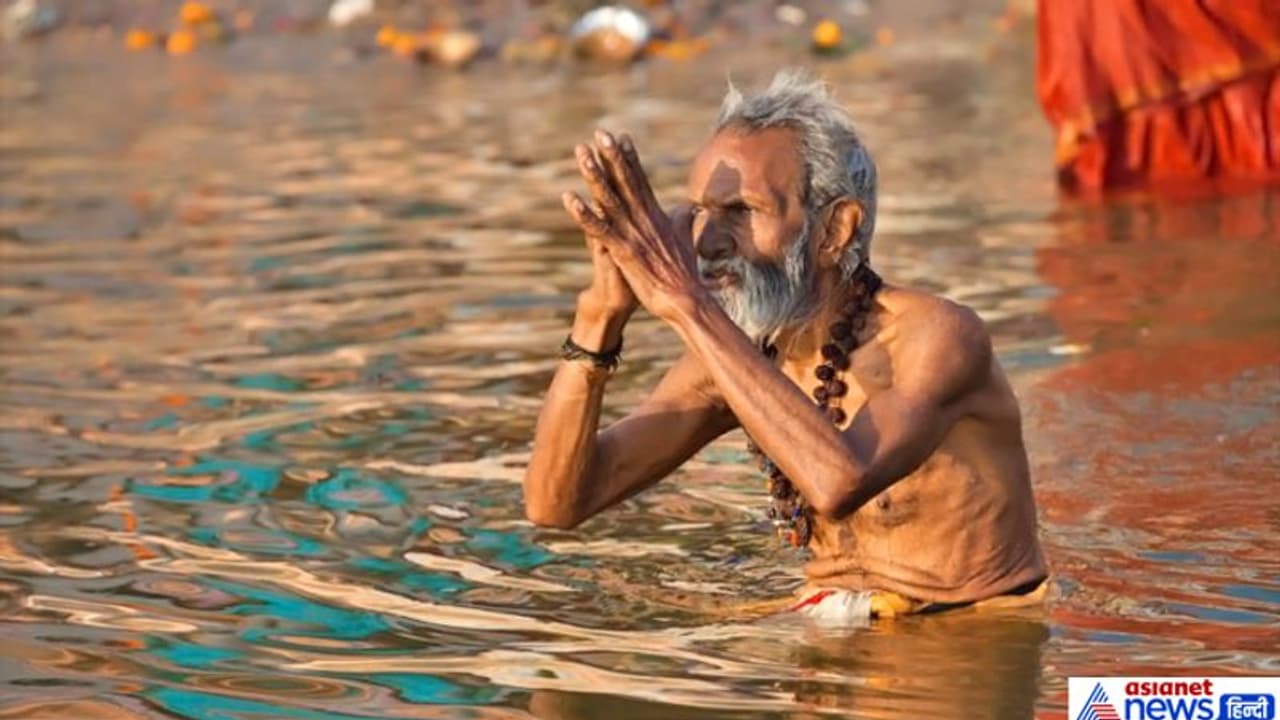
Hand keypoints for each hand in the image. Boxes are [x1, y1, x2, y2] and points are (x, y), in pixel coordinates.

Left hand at [562, 130, 703, 322]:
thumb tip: (692, 206)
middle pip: (625, 181)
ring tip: (582, 154)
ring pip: (610, 199)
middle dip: (612, 156)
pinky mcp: (623, 251)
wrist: (686, 299)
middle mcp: (644, 219)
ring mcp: (633, 234)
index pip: (641, 180)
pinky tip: (569, 199)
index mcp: (657, 215)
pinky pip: (599, 229)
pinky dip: (584, 214)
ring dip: (594, 175)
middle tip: (600, 133)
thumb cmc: (685, 273)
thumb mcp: (686, 239)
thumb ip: (684, 219)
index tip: (621, 137)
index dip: (629, 158)